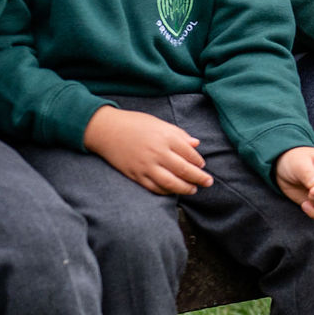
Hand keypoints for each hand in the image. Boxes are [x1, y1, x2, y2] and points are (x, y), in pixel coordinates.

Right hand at [83, 106, 212, 194]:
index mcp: (166, 137)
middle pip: (184, 170)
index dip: (198, 161)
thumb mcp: (159, 123)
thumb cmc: (134, 124)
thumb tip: (196, 144)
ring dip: (185, 188)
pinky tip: (173, 191)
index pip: (190, 154)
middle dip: (199, 178)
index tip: (202, 165)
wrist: (105, 130)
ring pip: (171, 182)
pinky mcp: (135, 175)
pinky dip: (166, 191)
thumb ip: (179, 135)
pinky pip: (154, 187)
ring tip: (193, 189)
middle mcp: (158, 152)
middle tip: (208, 182)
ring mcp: (146, 165)